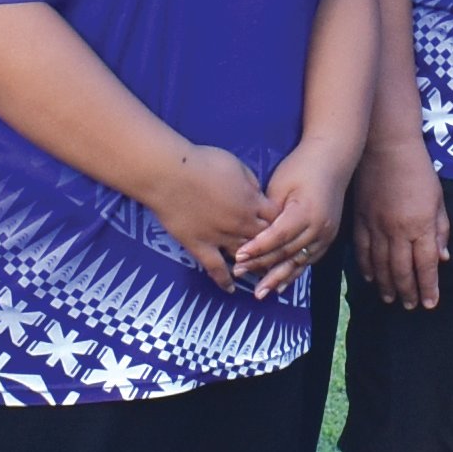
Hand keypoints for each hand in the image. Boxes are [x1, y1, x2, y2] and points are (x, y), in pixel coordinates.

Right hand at [146, 143, 275, 284]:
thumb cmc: (202, 163)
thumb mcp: (236, 165)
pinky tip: (230, 289)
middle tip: (278, 255)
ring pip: (244, 256)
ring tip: (261, 273)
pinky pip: (215, 268)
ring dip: (254, 265)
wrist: (170, 174)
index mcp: (252, 202)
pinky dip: (224, 280)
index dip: (281, 221)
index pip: (276, 218)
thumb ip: (251, 183)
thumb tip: (257, 194)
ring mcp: (220, 238)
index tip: (282, 225)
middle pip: (264, 240)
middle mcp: (241, 224)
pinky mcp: (200, 246)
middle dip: (273, 247)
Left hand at [239, 146, 352, 293]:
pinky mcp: (328, 236)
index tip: (237, 256)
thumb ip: (269, 212)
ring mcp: (326, 234)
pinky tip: (282, 285)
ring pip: (298, 262)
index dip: (257, 248)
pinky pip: (309, 260)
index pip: (277, 237)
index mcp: (305, 212)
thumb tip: (254, 234)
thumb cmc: (302, 166)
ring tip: (260, 292)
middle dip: (261, 266)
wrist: (333, 159)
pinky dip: (294, 272)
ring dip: (278, 277)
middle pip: (286, 253)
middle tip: (239, 274)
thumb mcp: (281, 184)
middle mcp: (319, 228)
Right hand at [352, 149, 452, 308]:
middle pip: (402, 270)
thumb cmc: (417, 170)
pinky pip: (362, 250)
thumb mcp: (438, 199)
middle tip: (410, 306)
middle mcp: (398, 230)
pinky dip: (365, 267)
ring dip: (386, 285)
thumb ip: (441, 229)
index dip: (428, 288)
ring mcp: (376, 226)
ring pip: (380, 265)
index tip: (430, 303)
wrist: (385, 146)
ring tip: (390, 299)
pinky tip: (369, 278)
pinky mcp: (360, 220)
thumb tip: (442, 258)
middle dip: (408, 292)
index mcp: (421, 225)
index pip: (425, 265)